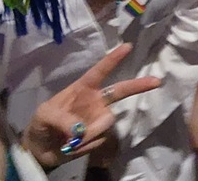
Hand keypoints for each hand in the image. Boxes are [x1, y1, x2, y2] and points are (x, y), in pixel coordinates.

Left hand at [23, 43, 160, 168]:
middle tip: (157, 81)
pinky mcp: (99, 136)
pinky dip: (86, 146)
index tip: (127, 46)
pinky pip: (100, 139)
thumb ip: (61, 119)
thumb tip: (80, 129)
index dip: (113, 59)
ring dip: (90, 134)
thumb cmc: (41, 125)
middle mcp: (95, 101)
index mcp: (82, 88)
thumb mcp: (44, 116)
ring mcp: (98, 118)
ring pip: (107, 122)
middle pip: (120, 91)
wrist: (40, 151)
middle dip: (139, 85)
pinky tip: (73, 147)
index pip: (99, 71)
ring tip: (71, 142)